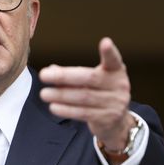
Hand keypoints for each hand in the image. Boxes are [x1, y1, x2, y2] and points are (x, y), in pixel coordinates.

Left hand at [39, 37, 134, 151]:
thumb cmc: (100, 93)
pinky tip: (54, 107)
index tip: (105, 42)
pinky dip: (66, 110)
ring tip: (44, 93)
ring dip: (61, 95)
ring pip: (83, 97)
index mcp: (116, 71)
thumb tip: (51, 70)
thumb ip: (73, 74)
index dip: (110, 52)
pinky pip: (83, 113)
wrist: (117, 122)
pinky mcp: (107, 119)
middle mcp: (119, 85)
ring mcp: (115, 103)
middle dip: (64, 76)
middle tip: (43, 75)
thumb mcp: (92, 81)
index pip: (114, 60)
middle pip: (89, 78)